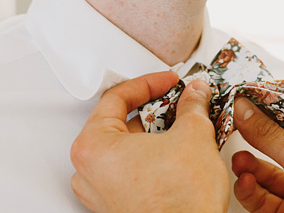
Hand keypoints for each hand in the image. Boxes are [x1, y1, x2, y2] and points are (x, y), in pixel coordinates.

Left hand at [70, 70, 229, 212]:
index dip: (149, 84)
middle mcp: (88, 171)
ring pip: (125, 150)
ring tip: (184, 131)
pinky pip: (129, 172)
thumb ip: (192, 106)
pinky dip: (151, 159)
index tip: (170, 83)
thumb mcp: (193, 135)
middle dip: (155, 111)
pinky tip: (177, 157)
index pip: (116, 98)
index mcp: (93, 146)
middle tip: (181, 104)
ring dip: (155, 136)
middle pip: (119, 124)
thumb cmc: (179, 200)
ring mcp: (100, 193)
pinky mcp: (116, 207)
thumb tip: (195, 94)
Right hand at [230, 95, 283, 212]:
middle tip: (239, 122)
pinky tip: (242, 180)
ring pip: (274, 172)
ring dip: (253, 164)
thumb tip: (246, 109)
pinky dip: (251, 188)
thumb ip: (274, 136)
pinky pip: (265, 197)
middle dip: (264, 135)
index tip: (271, 92)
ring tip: (238, 157)